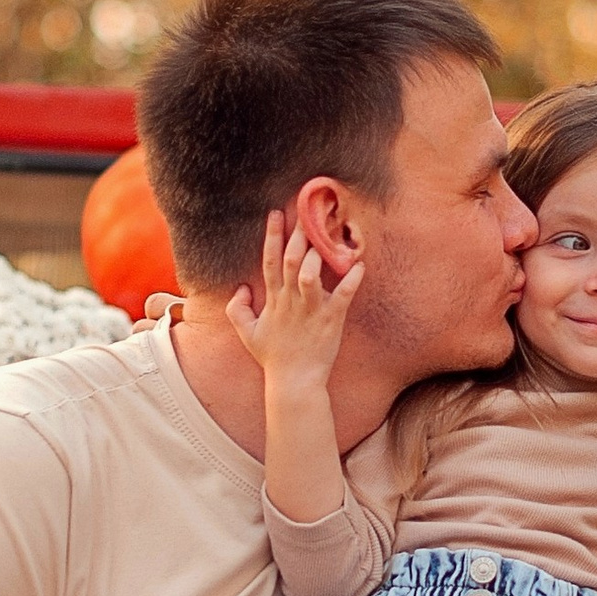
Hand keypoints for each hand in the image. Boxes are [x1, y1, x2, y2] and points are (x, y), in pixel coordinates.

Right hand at [226, 213, 362, 384]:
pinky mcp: (331, 320)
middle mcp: (290, 301)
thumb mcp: (247, 334)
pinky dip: (350, 279)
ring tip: (326, 234)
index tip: (276, 213)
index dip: (272, 236)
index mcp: (273, 300)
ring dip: (316, 254)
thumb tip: (240, 287)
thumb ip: (237, 309)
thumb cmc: (273, 358)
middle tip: (306, 212)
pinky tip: (359, 264)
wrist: (293, 383)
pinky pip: (341, 296)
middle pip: (291, 260)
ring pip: (309, 275)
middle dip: (297, 234)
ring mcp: (311, 310)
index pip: (269, 261)